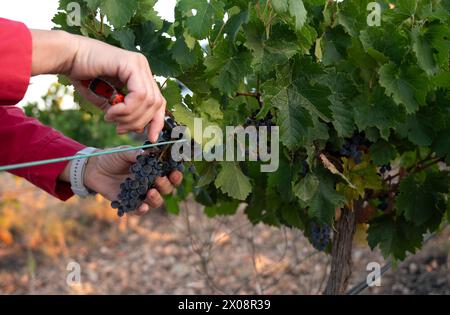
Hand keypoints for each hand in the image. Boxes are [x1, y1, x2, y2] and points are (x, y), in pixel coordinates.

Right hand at [30, 30, 165, 141]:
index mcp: (140, 76)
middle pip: (155, 104)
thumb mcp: (109, 101)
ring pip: (149, 101)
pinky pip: (140, 94)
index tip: (151, 138)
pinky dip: (127, 108)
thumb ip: (125, 112)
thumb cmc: (84, 77)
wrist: (67, 58)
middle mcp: (143, 68)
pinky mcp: (132, 63)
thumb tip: (139, 128)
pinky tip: (112, 111)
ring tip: (111, 117)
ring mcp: (139, 64)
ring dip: (129, 116)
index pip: (159, 102)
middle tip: (119, 128)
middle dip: (138, 122)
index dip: (157, 122)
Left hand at [83, 148, 182, 214]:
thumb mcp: (125, 152)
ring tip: (151, 192)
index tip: (175, 171)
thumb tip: (153, 151)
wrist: (94, 168)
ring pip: (156, 201)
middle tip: (159, 179)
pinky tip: (142, 206)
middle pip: (166, 189)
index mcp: (153, 170)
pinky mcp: (129, 203)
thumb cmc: (112, 157)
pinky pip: (139, 210)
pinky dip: (142, 209)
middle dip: (166, 185)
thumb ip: (138, 153)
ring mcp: (141, 194)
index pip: (170, 174)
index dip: (176, 174)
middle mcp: (150, 183)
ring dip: (156, 198)